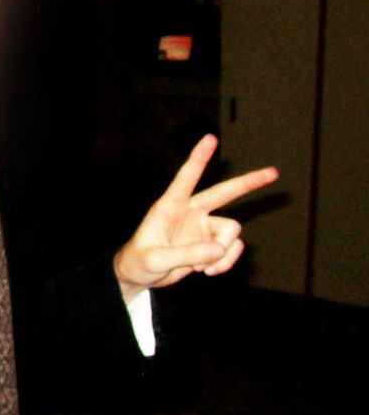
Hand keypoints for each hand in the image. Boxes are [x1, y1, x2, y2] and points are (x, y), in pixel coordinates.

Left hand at [114, 135, 277, 302]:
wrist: (142, 275)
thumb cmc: (140, 262)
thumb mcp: (155, 260)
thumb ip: (185, 255)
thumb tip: (219, 249)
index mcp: (171, 206)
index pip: (186, 177)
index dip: (199, 158)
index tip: (210, 138)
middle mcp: (191, 212)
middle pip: (225, 192)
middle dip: (249, 183)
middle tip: (274, 172)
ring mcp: (204, 227)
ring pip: (232, 231)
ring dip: (223, 253)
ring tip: (201, 268)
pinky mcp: (211, 243)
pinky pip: (231, 249)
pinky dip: (225, 262)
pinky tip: (207, 271)